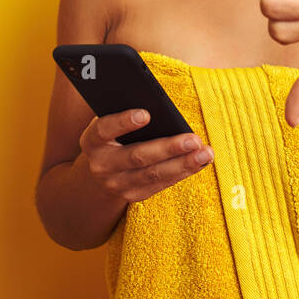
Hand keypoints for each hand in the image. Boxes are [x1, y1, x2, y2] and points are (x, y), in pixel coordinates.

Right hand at [79, 108, 212, 202]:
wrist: (99, 172)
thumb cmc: (112, 135)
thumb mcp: (110, 122)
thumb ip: (125, 112)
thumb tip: (157, 103)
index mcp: (92, 140)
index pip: (105, 129)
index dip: (123, 122)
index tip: (145, 114)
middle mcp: (101, 164)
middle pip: (137, 156)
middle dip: (168, 148)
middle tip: (193, 139)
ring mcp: (117, 183)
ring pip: (153, 174)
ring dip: (183, 164)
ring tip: (205, 153)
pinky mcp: (133, 195)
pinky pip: (161, 184)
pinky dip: (183, 172)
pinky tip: (200, 161)